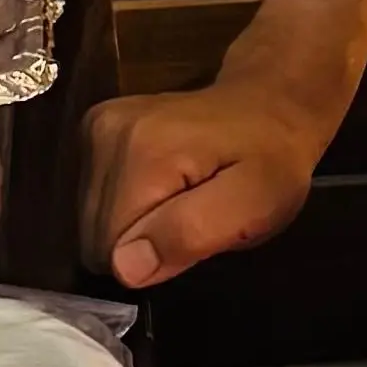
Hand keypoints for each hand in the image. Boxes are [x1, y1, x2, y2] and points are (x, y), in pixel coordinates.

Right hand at [81, 72, 332, 288]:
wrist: (271, 99)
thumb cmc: (273, 158)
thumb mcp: (257, 203)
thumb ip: (193, 233)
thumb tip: (124, 267)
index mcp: (143, 152)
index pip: (110, 250)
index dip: (156, 256)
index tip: (196, 231)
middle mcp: (106, 131)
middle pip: (96, 235)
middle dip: (144, 240)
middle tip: (194, 213)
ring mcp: (97, 125)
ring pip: (92, 218)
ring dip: (136, 222)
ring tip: (182, 197)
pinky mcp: (96, 126)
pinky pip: (94, 195)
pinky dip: (127, 202)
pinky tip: (163, 183)